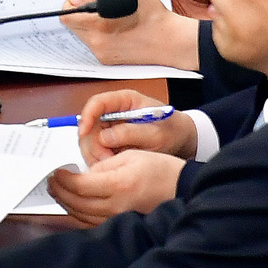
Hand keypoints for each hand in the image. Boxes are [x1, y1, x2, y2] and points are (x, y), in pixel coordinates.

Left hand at [47, 150, 185, 225]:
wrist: (182, 188)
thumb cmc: (160, 169)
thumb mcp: (130, 156)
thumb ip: (103, 165)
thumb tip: (84, 174)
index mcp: (119, 184)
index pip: (80, 186)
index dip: (63, 180)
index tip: (55, 172)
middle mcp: (118, 204)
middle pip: (78, 203)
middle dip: (60, 192)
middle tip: (51, 181)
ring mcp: (120, 216)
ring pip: (83, 215)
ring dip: (67, 203)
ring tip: (58, 191)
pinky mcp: (122, 221)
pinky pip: (94, 221)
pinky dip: (80, 213)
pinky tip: (75, 204)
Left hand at [62, 0, 199, 68]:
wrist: (172, 41)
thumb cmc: (154, 16)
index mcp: (98, 26)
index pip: (66, 16)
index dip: (71, 4)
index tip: (80, 0)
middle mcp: (97, 43)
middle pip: (72, 26)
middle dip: (79, 15)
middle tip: (97, 7)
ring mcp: (102, 54)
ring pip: (82, 35)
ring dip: (88, 25)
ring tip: (109, 18)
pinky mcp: (108, 61)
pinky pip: (94, 45)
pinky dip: (98, 35)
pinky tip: (114, 29)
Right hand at [75, 89, 196, 163]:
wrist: (183, 139)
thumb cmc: (173, 131)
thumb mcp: (156, 134)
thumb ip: (131, 134)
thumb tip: (104, 138)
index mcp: (124, 101)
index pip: (97, 103)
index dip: (87, 116)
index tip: (83, 133)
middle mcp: (114, 112)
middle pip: (89, 124)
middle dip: (93, 144)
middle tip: (106, 160)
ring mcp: (111, 126)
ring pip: (90, 139)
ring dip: (96, 154)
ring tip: (112, 165)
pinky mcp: (112, 140)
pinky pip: (97, 149)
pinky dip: (101, 159)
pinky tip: (112, 166)